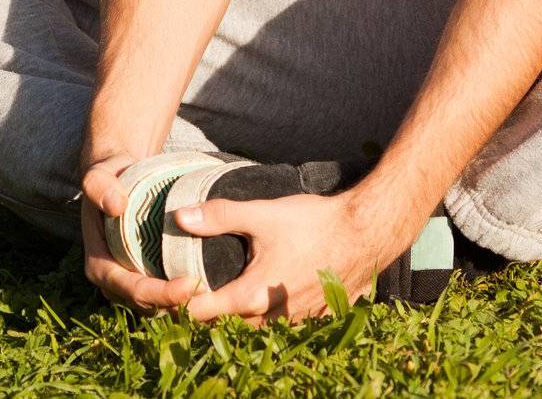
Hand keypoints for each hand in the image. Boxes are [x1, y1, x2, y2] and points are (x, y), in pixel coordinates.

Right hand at [79, 153, 202, 315]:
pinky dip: (183, 297)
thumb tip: (117, 206)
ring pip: (158, 307)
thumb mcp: (99, 175)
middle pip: (148, 305)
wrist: (118, 176)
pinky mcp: (145, 277)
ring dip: (184, 305)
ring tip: (217, 298)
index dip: (161, 293)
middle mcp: (114, 282)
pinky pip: (164, 296)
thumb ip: (99, 187)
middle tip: (212, 294)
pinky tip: (211, 290)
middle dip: (178, 304)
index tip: (191, 283)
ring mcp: (130, 282)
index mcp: (99, 266)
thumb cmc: (109, 176)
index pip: (132, 289)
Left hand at [174, 189, 401, 325]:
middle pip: (225, 325)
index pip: (200, 313)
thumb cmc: (314, 223)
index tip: (175, 286)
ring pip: (254, 328)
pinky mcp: (313, 317)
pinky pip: (281, 325)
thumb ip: (220, 216)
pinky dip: (267, 315)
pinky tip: (269, 294)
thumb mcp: (263, 214)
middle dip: (208, 312)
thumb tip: (180, 217)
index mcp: (252, 295)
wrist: (366, 232)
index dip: (182, 302)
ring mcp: (294, 321)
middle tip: (194, 290)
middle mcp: (271, 317)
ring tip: (229, 292)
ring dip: (238, 316)